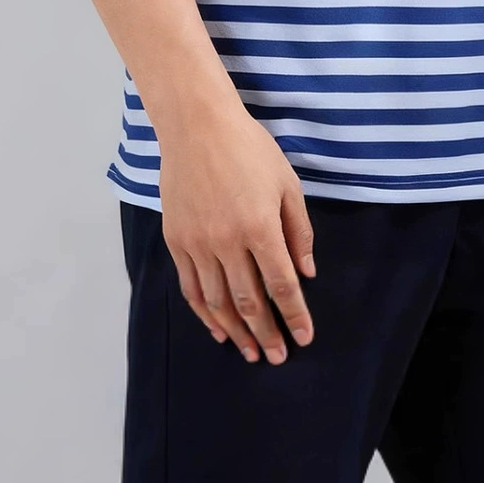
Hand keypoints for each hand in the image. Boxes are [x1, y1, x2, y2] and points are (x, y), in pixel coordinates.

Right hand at [155, 93, 316, 363]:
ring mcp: (198, 242)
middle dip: (266, 332)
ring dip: (236, 331)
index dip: (294, 314)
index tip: (304, 338)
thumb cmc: (249, 148)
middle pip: (249, 300)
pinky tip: (217, 328)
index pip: (281, 283)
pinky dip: (204, 312)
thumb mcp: (286, 182)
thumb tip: (306, 272)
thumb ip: (298, 230)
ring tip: (250, 352)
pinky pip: (191, 287)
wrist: (197, 125)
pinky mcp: (177, 239)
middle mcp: (228, 240)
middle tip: (277, 357)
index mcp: (260, 225)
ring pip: (218, 301)